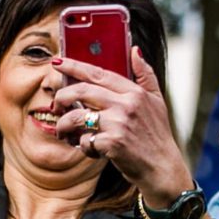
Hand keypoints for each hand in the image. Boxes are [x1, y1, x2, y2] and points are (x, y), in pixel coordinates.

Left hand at [49, 48, 192, 200]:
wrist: (162, 168)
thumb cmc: (157, 135)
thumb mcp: (157, 101)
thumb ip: (145, 74)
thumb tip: (134, 50)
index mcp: (134, 92)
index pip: (98, 73)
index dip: (74, 66)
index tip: (57, 62)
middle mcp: (126, 105)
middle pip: (81, 91)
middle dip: (61, 97)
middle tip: (56, 105)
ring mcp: (118, 124)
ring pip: (76, 117)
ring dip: (63, 125)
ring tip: (64, 132)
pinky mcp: (112, 144)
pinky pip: (84, 140)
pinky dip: (82, 146)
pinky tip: (90, 149)